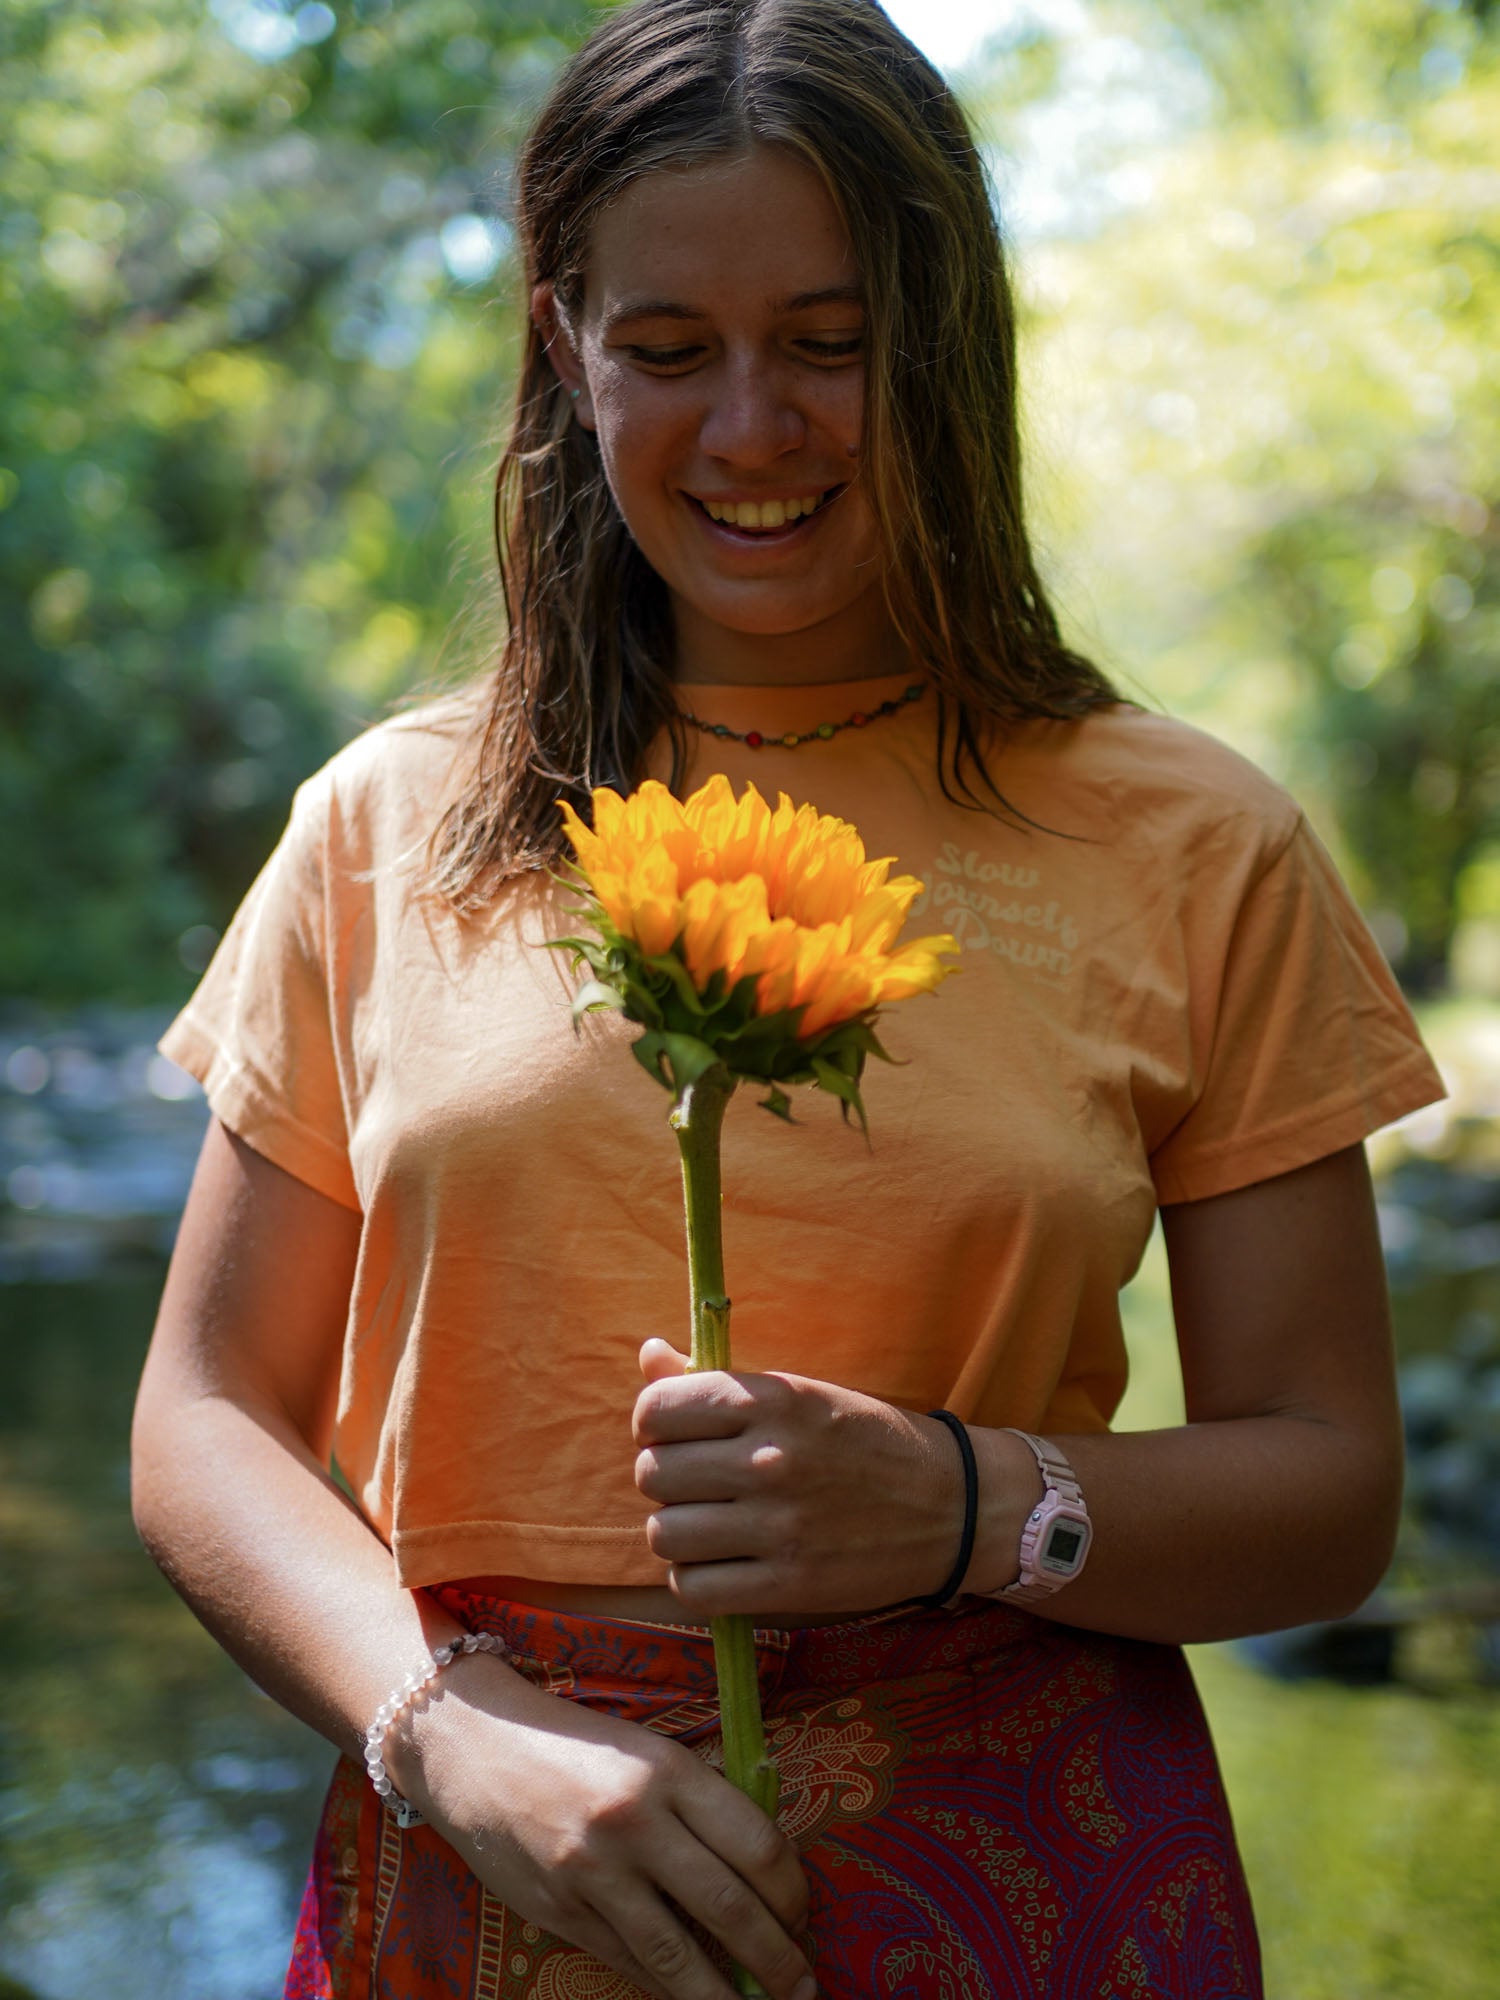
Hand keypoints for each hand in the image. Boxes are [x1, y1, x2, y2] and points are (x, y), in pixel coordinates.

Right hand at [405, 1657, 813, 1999]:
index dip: (792, 1891)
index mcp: (669, 1771)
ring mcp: (595, 1873)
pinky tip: (693, 1999)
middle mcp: (635, 1822)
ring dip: (726, 1998)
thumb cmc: (574, 1744)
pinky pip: (629, 1964)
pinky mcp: (561, 1911)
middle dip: (777, 1958)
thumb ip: (698, 1802)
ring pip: (677, 1956)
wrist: (474, 1746)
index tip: (805, 1915)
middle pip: (729, 1906)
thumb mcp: (646, 1751)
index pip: (757, 1844)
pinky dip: (668, 1990)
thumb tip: (762, 1870)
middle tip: (804, 1988)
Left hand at [632, 1338, 964, 1617]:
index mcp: (774, 1399)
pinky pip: (695, 1588)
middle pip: (653, 1474)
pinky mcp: (790, 1584)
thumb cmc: (865, 1440)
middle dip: (664, 1478)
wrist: (952, 1505)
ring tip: (709, 1523)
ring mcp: (780, 1526)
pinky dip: (696, 1578)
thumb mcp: (800, 1393)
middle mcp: (772, 1459)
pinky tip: (721, 1563)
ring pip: (665, 1535)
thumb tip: (647, 1352)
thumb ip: (716, 1381)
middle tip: (696, 1482)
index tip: (673, 1433)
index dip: (653, 1423)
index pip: (658, 1409)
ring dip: (677, 1531)